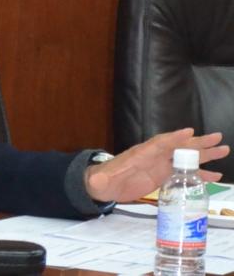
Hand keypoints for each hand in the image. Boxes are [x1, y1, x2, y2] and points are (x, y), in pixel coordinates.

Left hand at [85, 128, 229, 202]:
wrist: (103, 185)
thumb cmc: (102, 180)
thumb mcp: (101, 181)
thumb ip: (101, 180)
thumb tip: (96, 181)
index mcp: (139, 155)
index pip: (158, 144)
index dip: (173, 138)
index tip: (189, 132)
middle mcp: (152, 156)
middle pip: (177, 147)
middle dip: (196, 143)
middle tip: (218, 138)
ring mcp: (159, 165)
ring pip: (185, 157)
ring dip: (203, 154)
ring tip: (223, 150)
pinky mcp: (162, 175)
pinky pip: (184, 172)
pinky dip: (199, 173)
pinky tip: (214, 176)